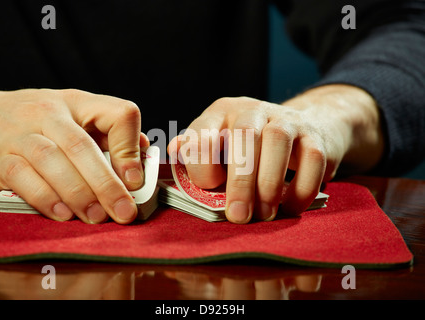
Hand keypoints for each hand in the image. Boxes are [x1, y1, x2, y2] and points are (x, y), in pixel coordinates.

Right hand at [0, 88, 148, 223]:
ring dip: (78, 194)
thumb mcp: (72, 114)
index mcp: (77, 103)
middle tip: (124, 211)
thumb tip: (142, 152)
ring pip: (52, 161)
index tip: (136, 180)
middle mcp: (49, 114)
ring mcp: (20, 134)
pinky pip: (21, 177)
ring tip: (96, 217)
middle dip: (107, 184)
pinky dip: (44, 198)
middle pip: (82, 147)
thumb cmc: (34, 120)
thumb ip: (107, 132)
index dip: (130, 148)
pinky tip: (63, 214)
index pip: (117, 114)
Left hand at [169, 85, 383, 222]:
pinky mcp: (314, 136)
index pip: (203, 133)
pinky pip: (311, 158)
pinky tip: (290, 206)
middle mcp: (252, 110)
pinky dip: (301, 188)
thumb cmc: (250, 147)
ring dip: (269, 183)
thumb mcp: (219, 144)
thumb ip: (197, 152)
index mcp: (220, 113)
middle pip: (243, 136)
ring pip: (277, 140)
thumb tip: (174, 151)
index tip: (210, 189)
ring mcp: (286, 120)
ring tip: (265, 214)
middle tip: (239, 216)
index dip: (202, 164)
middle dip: (240, 181)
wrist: (301, 129)